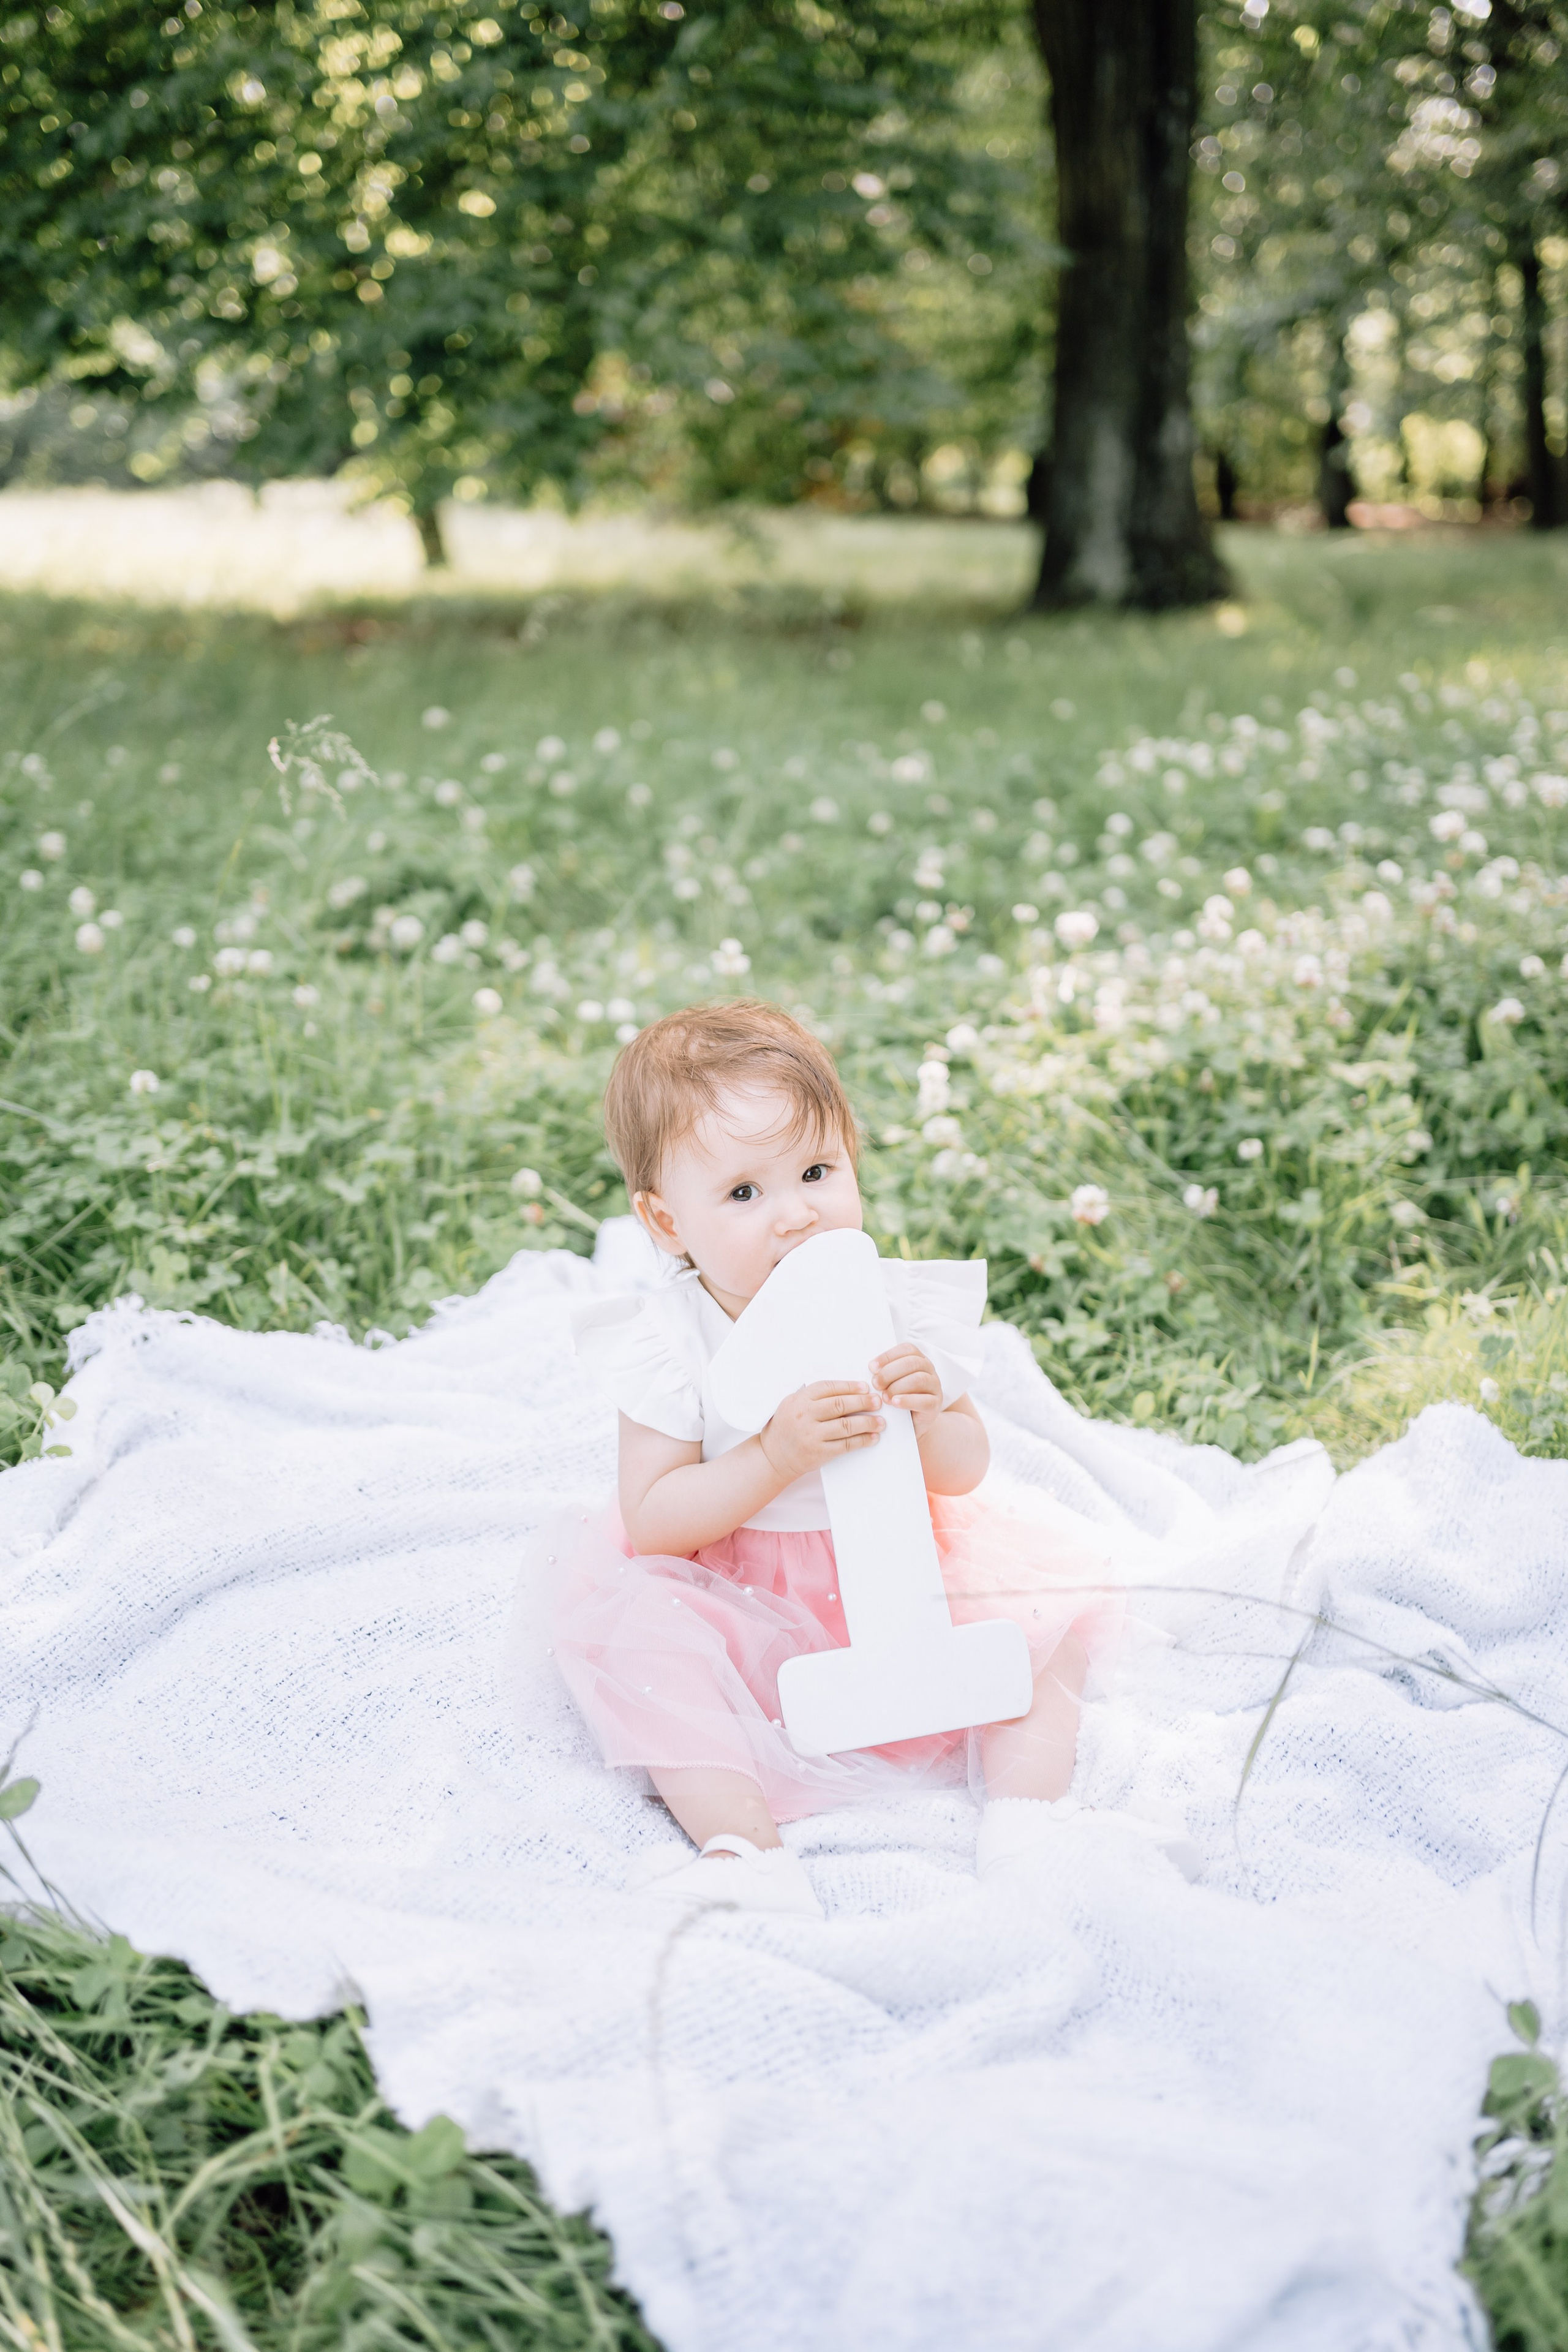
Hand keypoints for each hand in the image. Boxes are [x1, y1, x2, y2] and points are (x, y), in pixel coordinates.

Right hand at [758, 1381, 883, 1483]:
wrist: (773, 1456)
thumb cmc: (786, 1427)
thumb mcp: (792, 1404)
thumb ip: (814, 1397)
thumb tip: (848, 1391)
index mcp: (799, 1400)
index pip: (829, 1388)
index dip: (850, 1386)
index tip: (865, 1387)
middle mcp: (804, 1416)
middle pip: (840, 1405)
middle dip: (863, 1402)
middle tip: (878, 1401)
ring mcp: (811, 1435)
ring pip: (846, 1425)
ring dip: (867, 1423)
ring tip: (880, 1421)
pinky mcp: (819, 1452)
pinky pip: (846, 1445)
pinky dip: (862, 1440)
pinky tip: (872, 1437)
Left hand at [869, 1343, 943, 1432]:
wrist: (910, 1423)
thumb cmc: (897, 1397)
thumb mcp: (890, 1382)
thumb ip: (884, 1372)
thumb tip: (872, 1367)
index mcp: (918, 1359)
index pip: (907, 1349)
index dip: (888, 1356)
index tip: (872, 1367)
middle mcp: (929, 1370)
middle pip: (912, 1363)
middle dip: (890, 1372)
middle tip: (876, 1384)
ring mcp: (935, 1387)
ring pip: (919, 1379)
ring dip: (897, 1387)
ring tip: (884, 1396)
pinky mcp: (935, 1405)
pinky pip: (924, 1400)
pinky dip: (907, 1400)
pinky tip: (895, 1402)